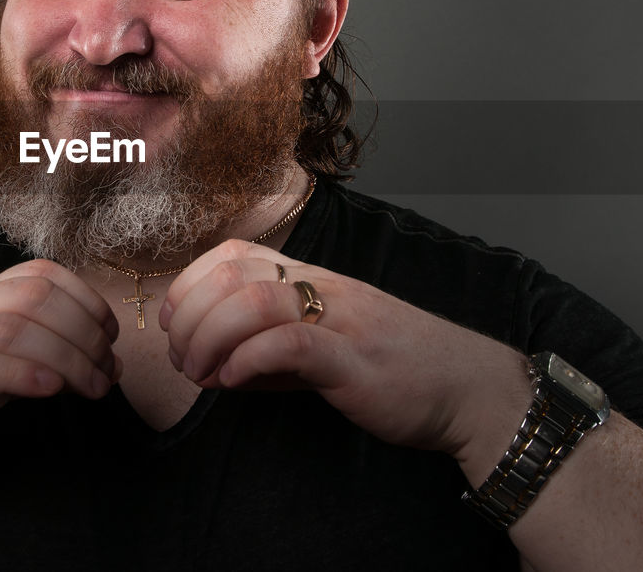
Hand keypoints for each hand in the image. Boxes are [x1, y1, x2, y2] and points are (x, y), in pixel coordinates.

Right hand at [0, 259, 120, 483]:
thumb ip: (39, 355)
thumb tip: (101, 360)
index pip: (42, 273)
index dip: (86, 299)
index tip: (111, 336)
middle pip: (35, 297)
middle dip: (84, 332)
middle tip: (107, 371)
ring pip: (13, 328)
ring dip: (66, 358)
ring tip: (93, 387)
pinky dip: (21, 375)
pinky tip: (50, 390)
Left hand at [159, 239, 528, 456]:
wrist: (469, 390)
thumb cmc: (396, 370)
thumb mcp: (323, 353)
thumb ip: (270, 354)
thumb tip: (217, 367)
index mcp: (313, 278)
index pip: (234, 253)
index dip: (189, 283)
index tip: (173, 323)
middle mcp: (323, 287)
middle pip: (232, 273)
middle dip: (189, 316)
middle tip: (183, 361)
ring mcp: (341, 318)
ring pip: (253, 301)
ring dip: (209, 339)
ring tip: (200, 375)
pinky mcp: (355, 359)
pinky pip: (290, 344)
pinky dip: (248, 361)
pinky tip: (232, 382)